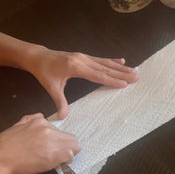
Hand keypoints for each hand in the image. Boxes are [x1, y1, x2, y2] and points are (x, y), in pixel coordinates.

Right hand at [0, 114, 79, 173]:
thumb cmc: (5, 146)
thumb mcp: (18, 125)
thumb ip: (31, 121)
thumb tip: (41, 118)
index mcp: (39, 121)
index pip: (59, 130)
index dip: (58, 141)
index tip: (53, 148)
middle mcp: (47, 129)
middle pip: (71, 138)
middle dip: (67, 147)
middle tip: (59, 156)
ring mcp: (52, 142)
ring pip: (74, 146)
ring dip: (69, 154)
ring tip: (58, 161)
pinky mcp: (54, 155)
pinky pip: (70, 156)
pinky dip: (67, 161)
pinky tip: (59, 164)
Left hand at [24, 46, 138, 118]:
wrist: (38, 56)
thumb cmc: (44, 72)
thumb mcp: (51, 87)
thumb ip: (60, 102)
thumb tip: (63, 117)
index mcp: (76, 67)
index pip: (97, 75)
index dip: (111, 80)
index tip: (124, 83)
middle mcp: (82, 60)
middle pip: (105, 68)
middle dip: (122, 73)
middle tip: (136, 76)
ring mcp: (84, 57)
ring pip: (105, 63)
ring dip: (120, 67)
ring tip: (134, 70)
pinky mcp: (83, 56)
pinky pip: (100, 59)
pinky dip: (112, 61)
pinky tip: (121, 60)